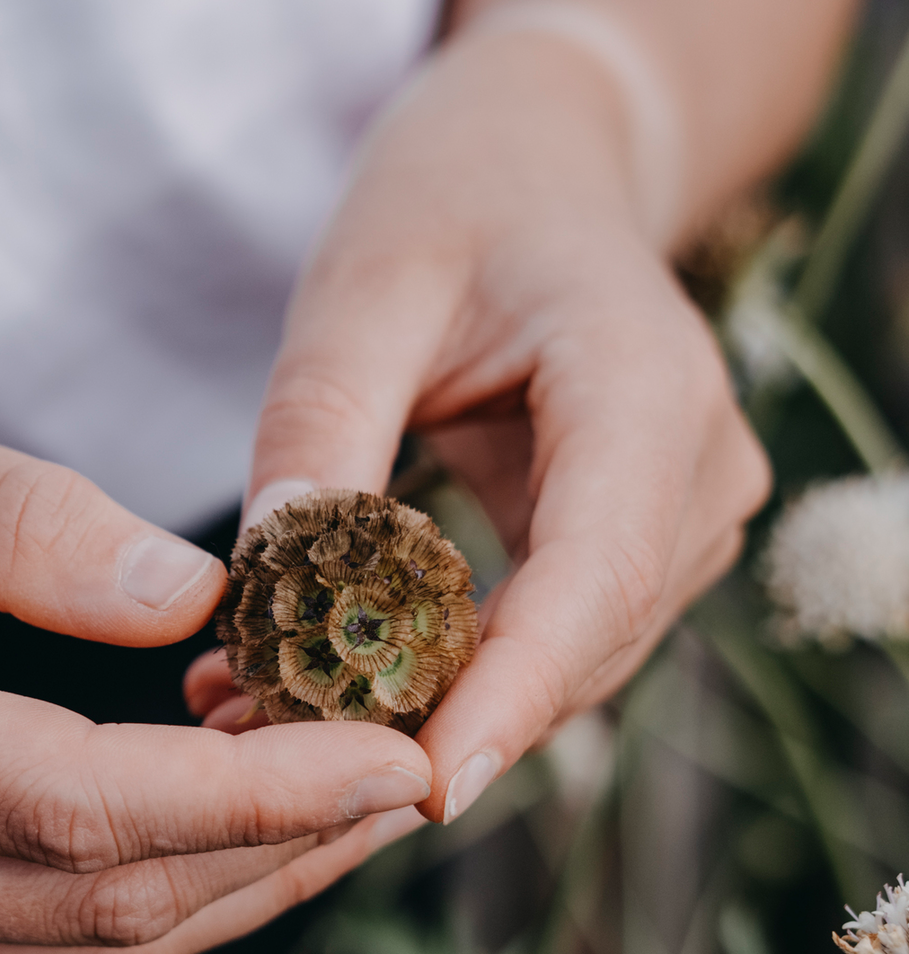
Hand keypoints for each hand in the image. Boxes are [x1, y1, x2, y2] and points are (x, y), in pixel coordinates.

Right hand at [0, 400, 432, 953]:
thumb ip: (20, 522)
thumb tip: (197, 599)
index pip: (86, 808)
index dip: (263, 795)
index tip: (401, 755)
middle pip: (110, 907)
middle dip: (288, 851)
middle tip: (419, 770)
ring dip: (243, 890)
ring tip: (360, 803)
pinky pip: (42, 951)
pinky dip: (164, 901)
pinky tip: (242, 830)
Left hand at [187, 29, 770, 820]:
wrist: (535, 165)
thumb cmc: (452, 201)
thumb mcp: (363, 287)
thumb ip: (322, 424)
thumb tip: (269, 577)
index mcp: (644, 386)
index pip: (594, 576)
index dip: (513, 693)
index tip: (427, 788)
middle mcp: (695, 469)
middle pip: (580, 643)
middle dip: (433, 717)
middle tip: (259, 755)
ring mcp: (683, 518)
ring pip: (564, 664)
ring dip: (427, 706)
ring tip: (259, 713)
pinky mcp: (640, 549)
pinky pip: (548, 642)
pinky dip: (443, 674)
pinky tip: (318, 683)